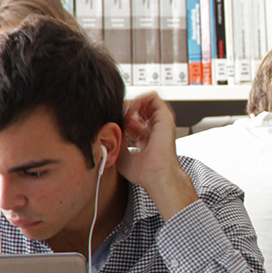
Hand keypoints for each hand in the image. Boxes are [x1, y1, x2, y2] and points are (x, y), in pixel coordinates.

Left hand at [117, 91, 197, 219]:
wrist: (157, 176)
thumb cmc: (144, 172)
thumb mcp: (121, 155)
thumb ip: (115, 140)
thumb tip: (106, 128)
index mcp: (146, 139)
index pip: (132, 120)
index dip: (120, 117)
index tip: (111, 121)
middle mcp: (155, 129)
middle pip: (139, 109)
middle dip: (125, 108)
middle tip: (116, 114)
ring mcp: (161, 122)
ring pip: (146, 101)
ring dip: (132, 101)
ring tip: (123, 110)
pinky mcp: (165, 117)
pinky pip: (152, 97)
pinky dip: (139, 99)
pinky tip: (130, 109)